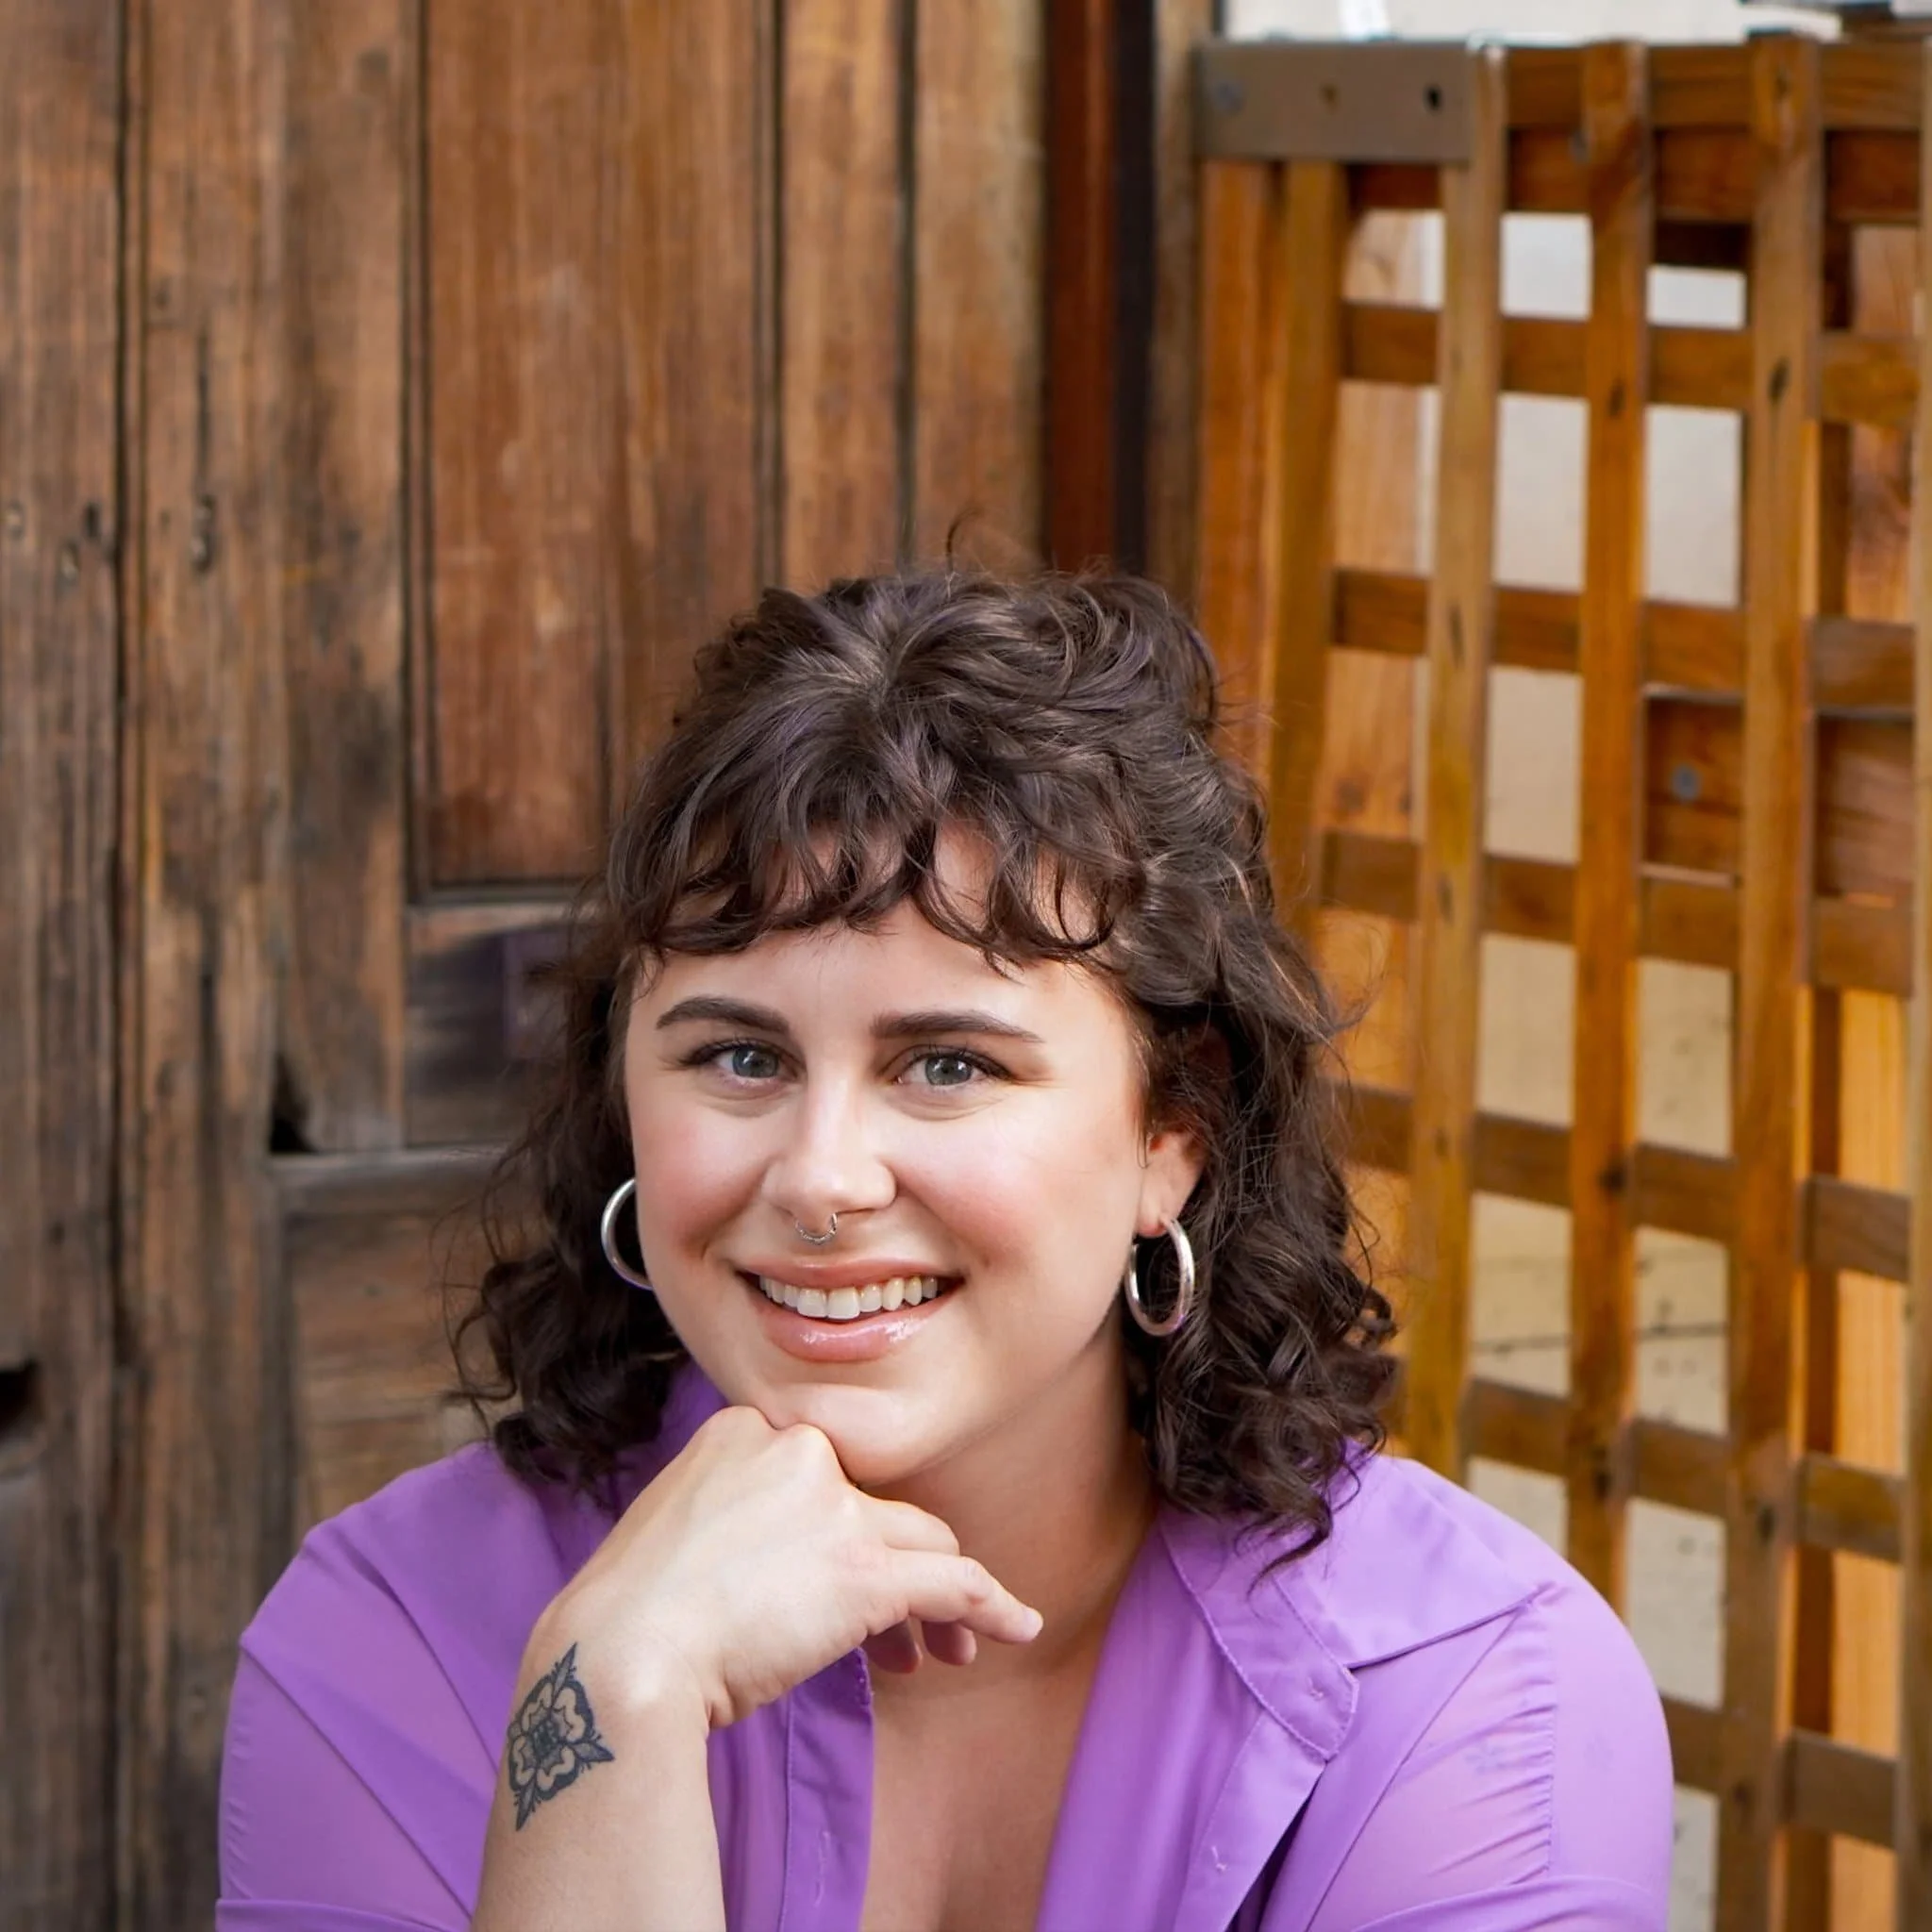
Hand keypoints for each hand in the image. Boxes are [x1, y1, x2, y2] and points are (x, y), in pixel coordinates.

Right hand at [524, 1405, 1042, 1730]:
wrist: (615, 1659)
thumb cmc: (628, 1618)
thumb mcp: (677, 1530)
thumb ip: (739, 1518)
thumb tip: (791, 1567)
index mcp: (744, 1430)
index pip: (823, 1477)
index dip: (835, 1537)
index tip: (827, 1587)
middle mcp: (797, 1450)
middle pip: (878, 1508)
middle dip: (889, 1571)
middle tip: (894, 1637)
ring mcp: (836, 1507)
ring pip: (922, 1545)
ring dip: (933, 1602)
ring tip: (940, 1655)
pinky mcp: (868, 1569)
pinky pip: (956, 1583)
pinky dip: (992, 1607)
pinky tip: (1015, 1628)